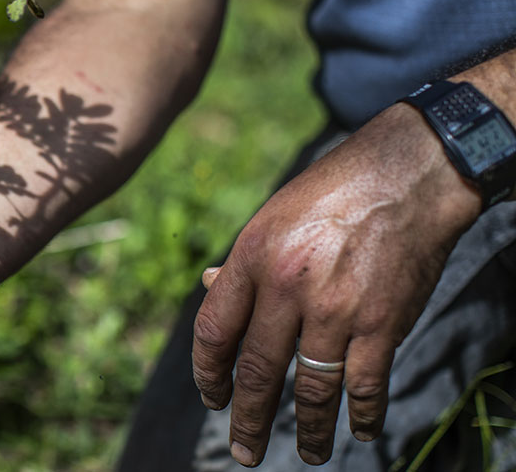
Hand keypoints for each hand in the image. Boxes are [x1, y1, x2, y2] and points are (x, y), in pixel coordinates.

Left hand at [192, 105, 481, 466]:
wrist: (408, 173)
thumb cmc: (333, 192)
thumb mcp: (272, 216)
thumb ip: (243, 261)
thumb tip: (208, 288)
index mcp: (252, 256)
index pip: (215, 330)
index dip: (209, 372)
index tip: (213, 397)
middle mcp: (288, 285)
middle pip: (258, 370)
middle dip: (249, 418)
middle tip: (245, 451)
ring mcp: (336, 307)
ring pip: (312, 389)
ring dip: (308, 430)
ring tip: (307, 455)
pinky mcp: (382, 321)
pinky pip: (365, 384)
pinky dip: (363, 414)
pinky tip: (360, 431)